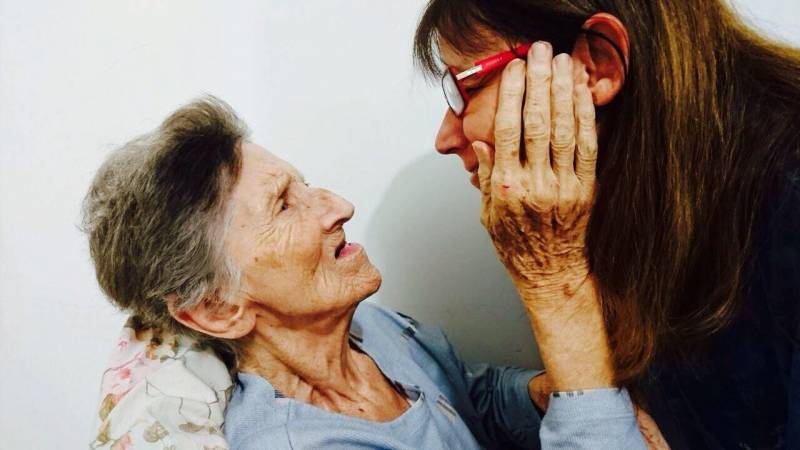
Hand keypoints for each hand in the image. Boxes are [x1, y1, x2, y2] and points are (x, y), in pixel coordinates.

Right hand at [472, 41, 596, 301]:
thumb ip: (485, 176)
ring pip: (564, 129)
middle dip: (538, 82)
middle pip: (537, 122)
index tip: (513, 70)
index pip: (507, 130)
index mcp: (505, 187)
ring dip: (564, 91)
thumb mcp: (487, 214)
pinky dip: (586, 118)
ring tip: (562, 62)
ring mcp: (563, 186)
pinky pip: (588, 147)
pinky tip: (583, 95)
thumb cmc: (516, 246)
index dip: (511, 95)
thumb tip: (482, 143)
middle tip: (539, 53)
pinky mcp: (585, 189)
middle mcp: (534, 183)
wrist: (550, 273)